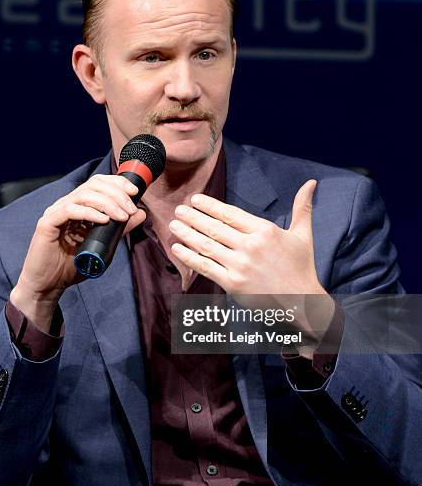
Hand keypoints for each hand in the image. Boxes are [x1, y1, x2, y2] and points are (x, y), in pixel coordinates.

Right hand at [10, 174, 145, 330]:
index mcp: (78, 206)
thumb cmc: (72, 265)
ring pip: (83, 194)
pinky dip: (89, 212)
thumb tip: (140, 213)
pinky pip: (69, 210)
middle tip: (130, 210)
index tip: (135, 192)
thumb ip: (120, 228)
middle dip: (116, 194)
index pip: (98, 183)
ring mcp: (55, 212)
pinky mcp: (47, 224)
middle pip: (93, 185)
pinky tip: (104, 220)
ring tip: (122, 216)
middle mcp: (66, 204)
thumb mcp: (103, 244)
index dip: (117, 183)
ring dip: (107, 203)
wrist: (49, 285)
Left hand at [169, 180, 333, 354]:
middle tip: (178, 210)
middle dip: (193, 217)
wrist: (302, 302)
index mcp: (265, 231)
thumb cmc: (301, 267)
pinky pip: (205, 267)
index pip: (230, 214)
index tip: (194, 199)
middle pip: (214, 228)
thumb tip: (311, 183)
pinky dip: (189, 257)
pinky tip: (177, 249)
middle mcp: (250, 246)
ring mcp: (240, 266)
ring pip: (206, 246)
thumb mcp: (303, 234)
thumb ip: (302, 207)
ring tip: (173, 225)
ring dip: (186, 234)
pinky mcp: (233, 284)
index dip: (209, 205)